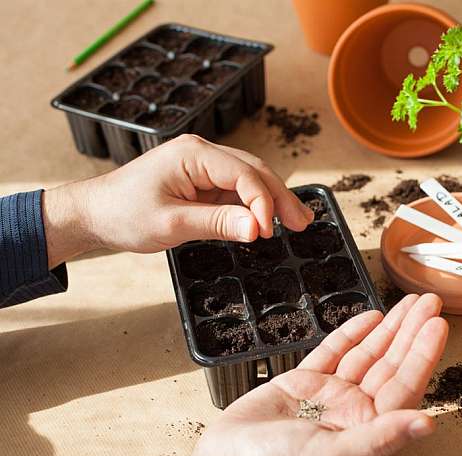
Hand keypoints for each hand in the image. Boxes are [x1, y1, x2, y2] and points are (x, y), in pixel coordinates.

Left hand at [42, 134, 312, 267]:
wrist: (95, 214)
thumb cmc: (124, 214)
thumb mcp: (171, 223)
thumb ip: (217, 224)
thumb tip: (258, 227)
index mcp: (193, 155)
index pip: (243, 174)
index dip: (262, 202)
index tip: (270, 231)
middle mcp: (202, 154)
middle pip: (254, 172)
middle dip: (280, 198)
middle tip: (303, 223)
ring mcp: (203, 168)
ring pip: (249, 181)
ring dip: (272, 201)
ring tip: (298, 222)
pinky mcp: (202, 182)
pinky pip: (236, 192)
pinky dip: (254, 207)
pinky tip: (270, 221)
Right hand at [158, 294, 447, 455]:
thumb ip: (382, 437)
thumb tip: (427, 424)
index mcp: (366, 428)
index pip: (404, 385)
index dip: (423, 354)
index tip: (438, 325)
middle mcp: (352, 410)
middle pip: (390, 363)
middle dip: (411, 332)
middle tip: (429, 301)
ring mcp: (329, 394)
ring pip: (366, 354)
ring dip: (388, 328)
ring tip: (408, 304)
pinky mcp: (304, 381)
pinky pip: (334, 352)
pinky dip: (352, 333)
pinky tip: (371, 318)